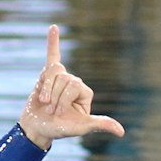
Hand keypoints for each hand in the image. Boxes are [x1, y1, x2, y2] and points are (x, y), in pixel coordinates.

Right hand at [18, 25, 126, 148]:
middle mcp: (74, 82)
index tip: (61, 114)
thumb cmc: (60, 129)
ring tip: (45, 102)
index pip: (74, 85)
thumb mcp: (82, 127)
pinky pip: (52, 54)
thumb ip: (100, 124)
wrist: (39, 128)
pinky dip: (52, 41)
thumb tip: (121, 132)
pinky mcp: (47, 75)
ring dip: (45, 88)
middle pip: (63, 78)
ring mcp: (61, 77)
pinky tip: (53, 28)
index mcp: (85, 92)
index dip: (64, 100)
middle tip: (52, 110)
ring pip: (52, 72)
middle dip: (55, 96)